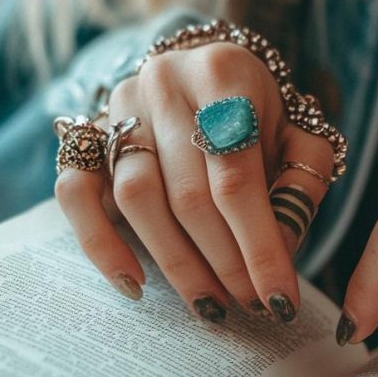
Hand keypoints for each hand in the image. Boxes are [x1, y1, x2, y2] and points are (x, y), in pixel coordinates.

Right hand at [54, 42, 333, 320]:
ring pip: (137, 199)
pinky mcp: (85, 132)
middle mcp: (163, 84)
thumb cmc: (261, 113)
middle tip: (250, 304)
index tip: (280, 301)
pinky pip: (75, 192)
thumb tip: (280, 251)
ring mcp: (117, 108)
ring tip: (211, 303)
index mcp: (221, 74)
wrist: (210, 71)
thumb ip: (301, 186)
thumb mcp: (302, 137)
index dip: (260, 247)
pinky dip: (100, 244)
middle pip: (188, 195)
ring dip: (176, 263)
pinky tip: (134, 283)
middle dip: (224, 263)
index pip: (237, 179)